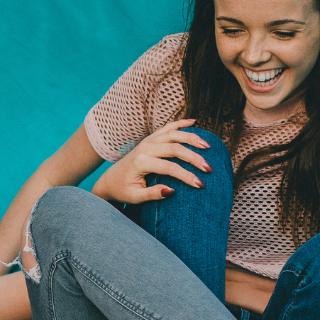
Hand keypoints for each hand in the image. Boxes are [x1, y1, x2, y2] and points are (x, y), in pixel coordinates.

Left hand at [91, 119, 211, 205]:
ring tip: (207, 146)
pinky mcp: (150, 139)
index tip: (200, 184)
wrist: (110, 180)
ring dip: (192, 138)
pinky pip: (167, 127)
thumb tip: (172, 191)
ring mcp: (147, 141)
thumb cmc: (123, 190)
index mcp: (141, 162)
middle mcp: (145, 147)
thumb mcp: (135, 197)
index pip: (169, 167)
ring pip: (174, 134)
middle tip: (209, 168)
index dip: (186, 176)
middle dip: (194, 158)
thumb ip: (152, 195)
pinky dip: (181, 123)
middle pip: (175, 148)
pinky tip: (194, 122)